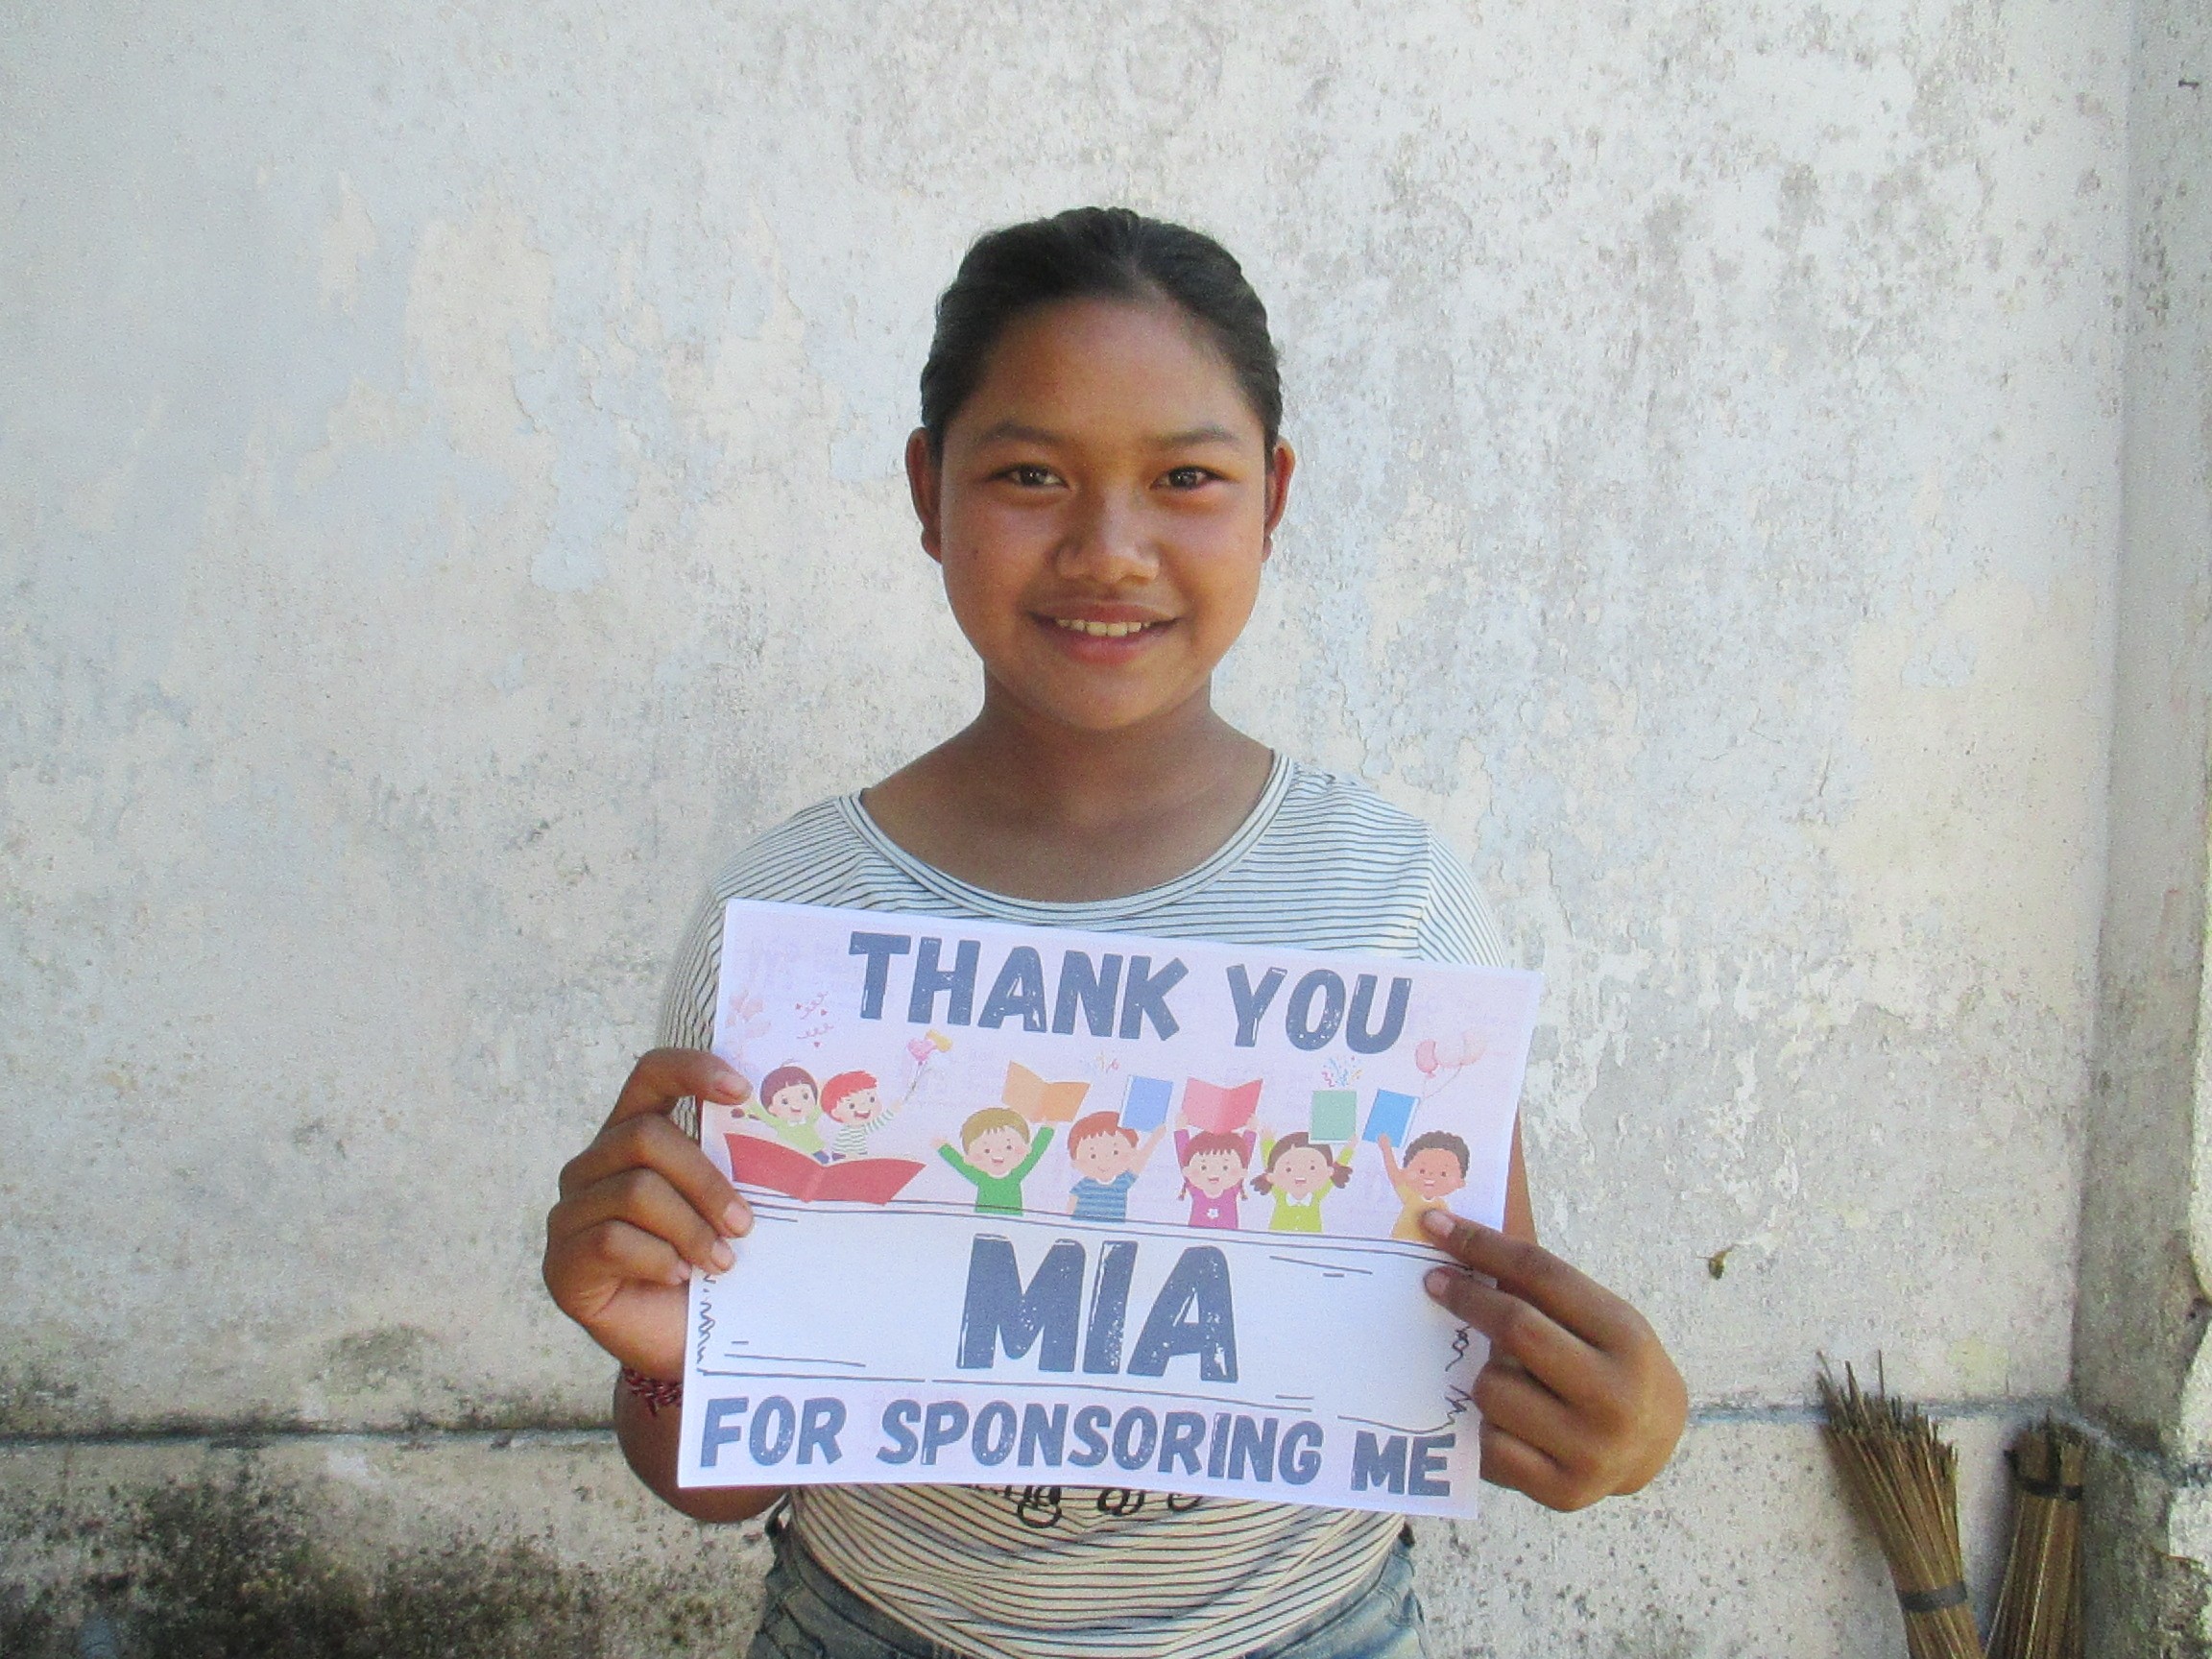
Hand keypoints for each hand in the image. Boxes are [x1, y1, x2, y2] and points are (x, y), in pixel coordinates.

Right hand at [543, 1048, 754, 1380]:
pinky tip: (677, 1277)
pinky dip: (657, 1258)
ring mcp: (571, 1212)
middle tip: (744, 1224)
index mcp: (634, 1134)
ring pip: (635, 1191)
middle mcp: (594, 1165)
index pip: (651, 1074)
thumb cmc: (708, 1265)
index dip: (692, 1070)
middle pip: (645, 1137)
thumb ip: (736, 1167)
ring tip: (721, 1261)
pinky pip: (612, 1241)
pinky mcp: (562, 1262)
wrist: (682, 1342)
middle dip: (706, 1180)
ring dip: (691, 1228)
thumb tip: (791, 1127)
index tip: (744, 1090)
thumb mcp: (726, 1208)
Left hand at [1420, 1209, 1686, 1510]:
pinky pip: (1487, 1445)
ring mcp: (1591, 1449)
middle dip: (1466, 1297)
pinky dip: (1483, 1425)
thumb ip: (1541, 1288)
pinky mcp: (1563, 1491)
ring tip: (1505, 1377)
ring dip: (1483, 1376)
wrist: (1653, 1444)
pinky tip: (1498, 1418)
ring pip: (1491, 1389)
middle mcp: (1616, 1395)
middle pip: (1515, 1328)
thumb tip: (1455, 1237)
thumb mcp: (1597, 1317)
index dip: (1483, 1245)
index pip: (1542, 1274)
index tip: (1435, 1225)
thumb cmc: (1608, 1362)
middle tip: (1433, 1282)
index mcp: (1627, 1336)